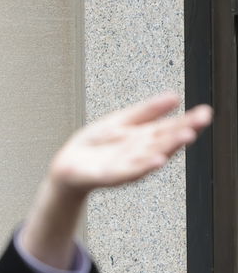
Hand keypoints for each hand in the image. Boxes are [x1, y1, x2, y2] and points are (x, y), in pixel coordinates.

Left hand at [22, 92, 212, 266]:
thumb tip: (175, 96)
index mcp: (145, 138)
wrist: (68, 166)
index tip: (205, 112)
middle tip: (199, 123)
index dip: (189, 121)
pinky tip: (156, 160)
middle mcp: (141, 152)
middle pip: (165, 141)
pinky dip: (143, 166)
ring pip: (152, 156)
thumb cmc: (96, 145)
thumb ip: (147, 111)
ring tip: (185, 137)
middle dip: (183, 132)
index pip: (171, 127)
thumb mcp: (121, 121)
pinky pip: (129, 171)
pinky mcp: (110, 176)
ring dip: (169, 148)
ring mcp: (128, 165)